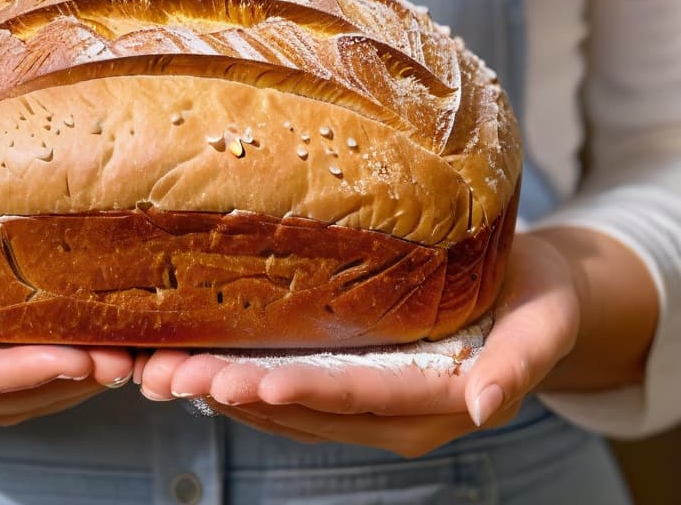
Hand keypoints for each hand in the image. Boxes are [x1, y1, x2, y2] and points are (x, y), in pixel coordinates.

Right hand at [0, 260, 133, 437]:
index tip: (82, 357)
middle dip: (79, 374)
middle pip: (26, 391)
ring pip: (40, 392)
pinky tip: (103, 343)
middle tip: (128, 350)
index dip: (36, 369)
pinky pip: (36, 382)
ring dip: (86, 374)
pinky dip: (72, 366)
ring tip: (130, 348)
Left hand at [138, 232, 585, 456]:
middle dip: (231, 391)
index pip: (350, 397)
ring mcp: (361, 396)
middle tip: (169, 376)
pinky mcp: (345, 370)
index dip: (295, 393)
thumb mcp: (544, 327)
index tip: (242, 384)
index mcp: (429, 404)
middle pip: (298, 405)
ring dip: (220, 383)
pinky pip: (286, 379)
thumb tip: (484, 406)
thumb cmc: (541, 301)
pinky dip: (239, 368)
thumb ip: (517, 366)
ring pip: (280, 397)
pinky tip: (195, 352)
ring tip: (160, 368)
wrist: (533, 292)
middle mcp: (385, 412)